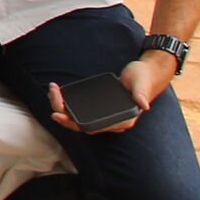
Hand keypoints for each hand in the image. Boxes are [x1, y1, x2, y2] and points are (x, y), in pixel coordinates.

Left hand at [50, 52, 174, 133]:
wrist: (146, 72)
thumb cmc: (144, 78)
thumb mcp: (141, 84)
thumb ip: (141, 94)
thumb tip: (143, 105)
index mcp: (122, 120)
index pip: (93, 127)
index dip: (74, 124)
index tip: (59, 115)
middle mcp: (112, 120)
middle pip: (82, 123)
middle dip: (63, 112)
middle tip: (52, 95)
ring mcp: (105, 114)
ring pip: (79, 116)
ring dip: (63, 106)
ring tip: (52, 90)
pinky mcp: (101, 105)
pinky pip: (81, 108)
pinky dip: (68, 102)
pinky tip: (59, 92)